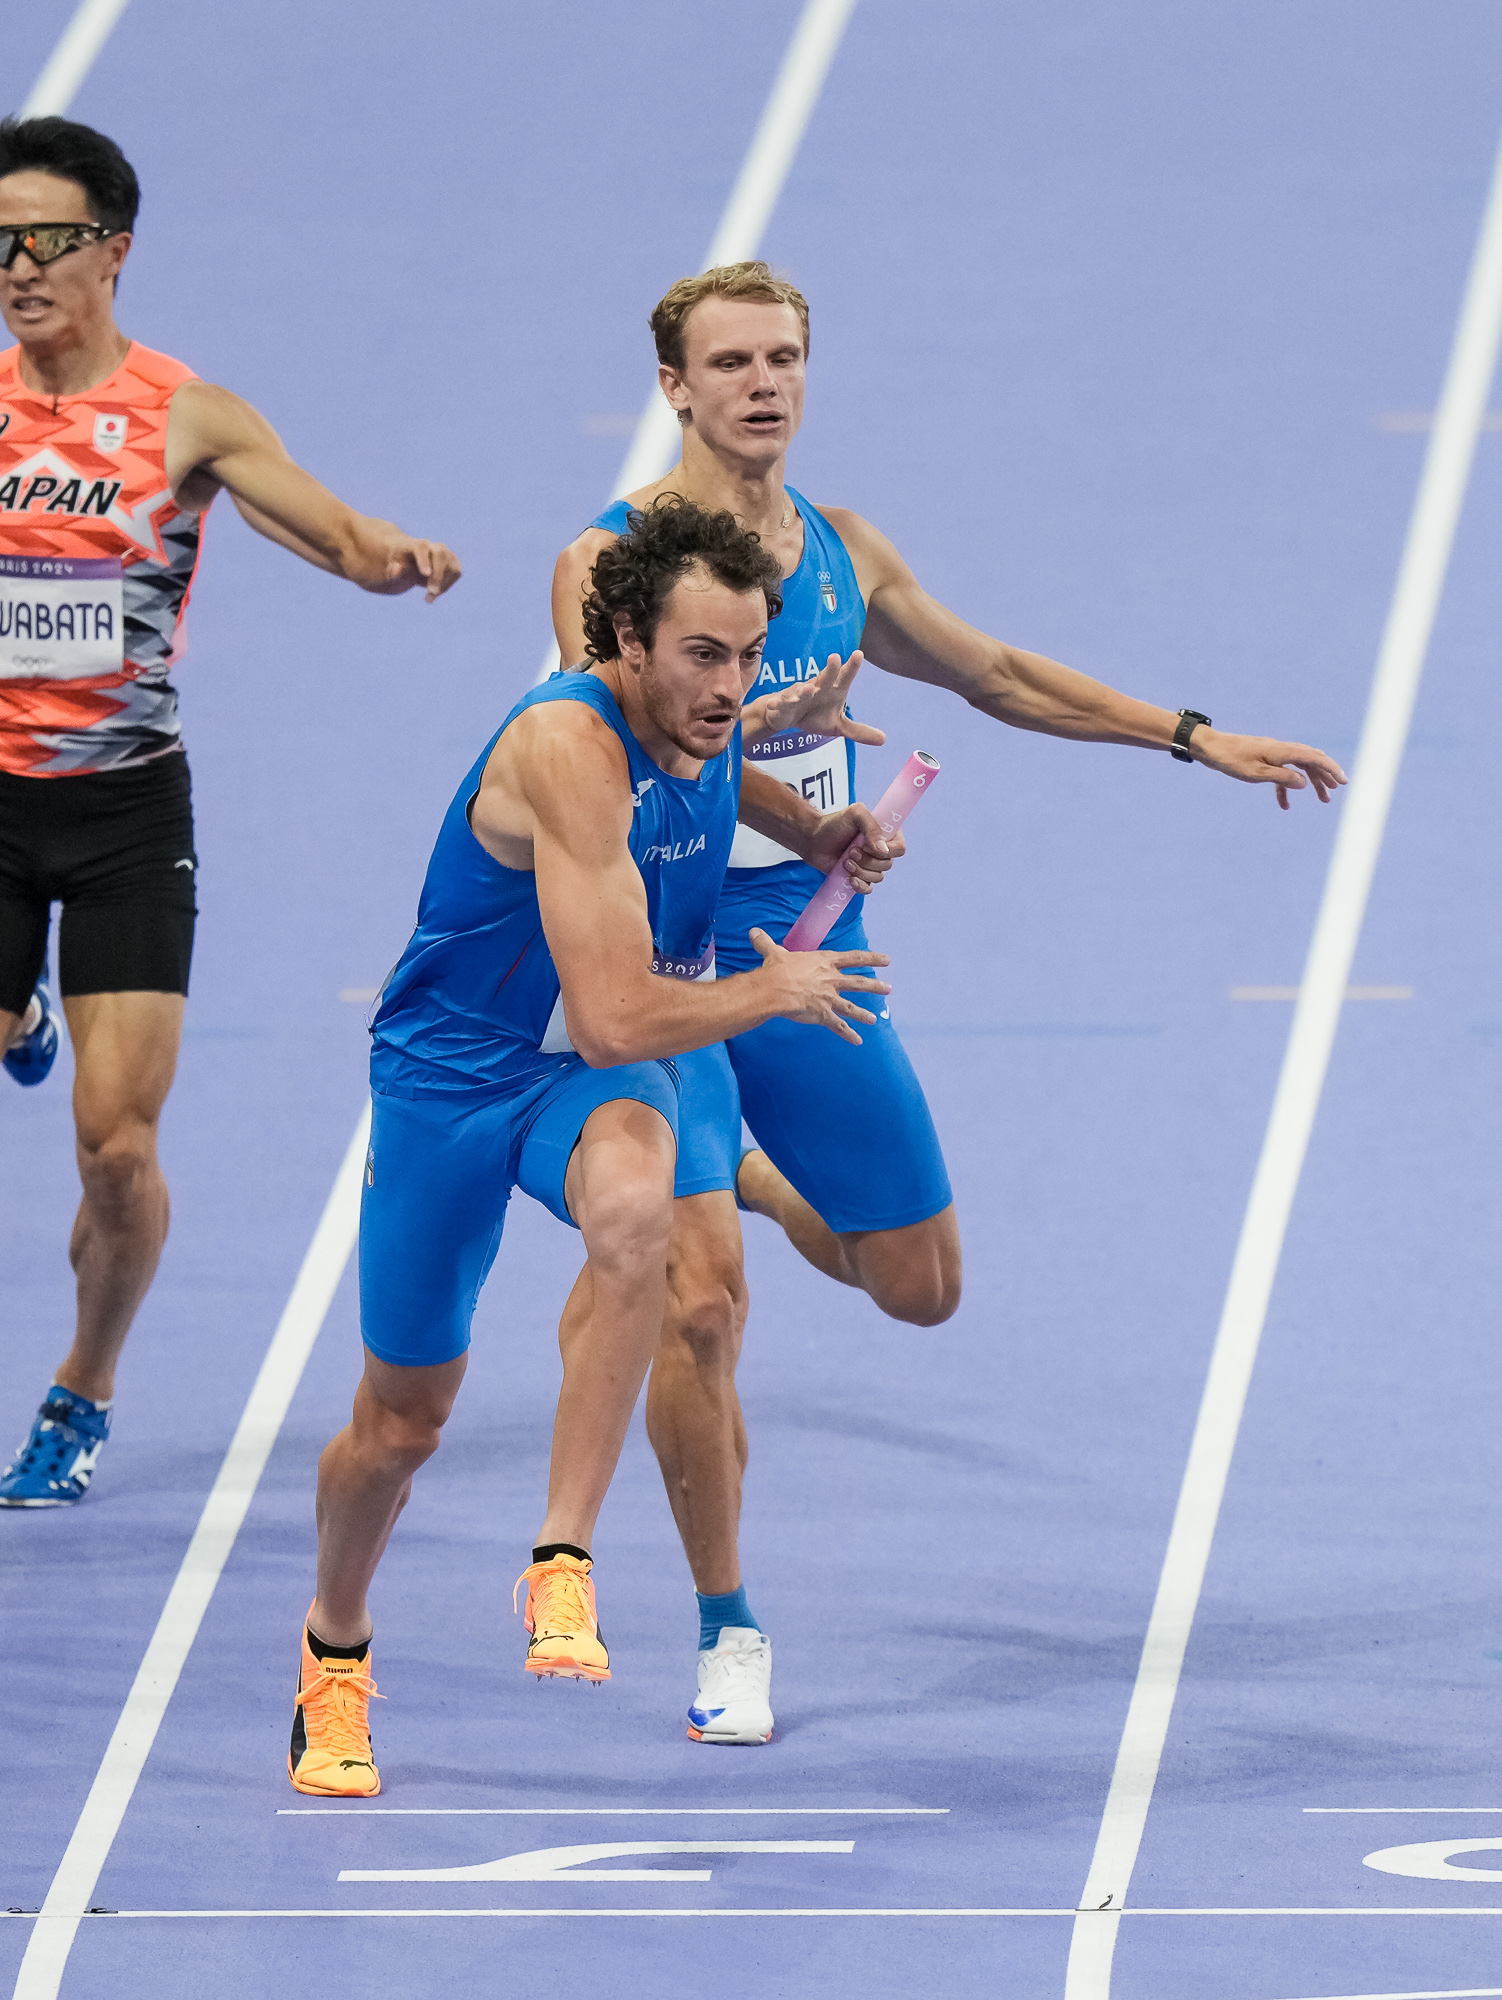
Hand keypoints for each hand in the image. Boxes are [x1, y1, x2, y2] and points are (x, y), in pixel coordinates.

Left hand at [363, 531, 462, 601]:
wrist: (400, 561)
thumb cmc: (390, 566)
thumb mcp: (386, 572)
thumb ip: (393, 571)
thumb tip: (398, 568)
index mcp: (410, 546)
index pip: (421, 546)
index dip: (424, 559)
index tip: (424, 575)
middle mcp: (428, 547)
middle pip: (441, 553)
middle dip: (438, 574)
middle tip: (429, 594)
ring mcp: (441, 554)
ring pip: (452, 563)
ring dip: (443, 583)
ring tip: (428, 597)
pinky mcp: (449, 562)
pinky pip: (455, 572)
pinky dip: (447, 584)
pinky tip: (434, 592)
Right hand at [742, 651, 887, 745]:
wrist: (786, 716)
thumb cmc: (815, 715)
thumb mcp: (838, 726)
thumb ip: (859, 731)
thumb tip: (884, 740)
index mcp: (832, 690)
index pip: (844, 677)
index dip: (851, 667)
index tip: (859, 654)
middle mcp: (817, 688)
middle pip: (824, 678)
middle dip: (830, 670)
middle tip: (835, 658)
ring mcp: (798, 696)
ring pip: (801, 691)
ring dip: (804, 690)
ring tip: (810, 688)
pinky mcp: (782, 705)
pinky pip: (780, 704)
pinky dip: (777, 704)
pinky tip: (774, 704)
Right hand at [749, 928, 890, 1044]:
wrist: (775, 989)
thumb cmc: (776, 969)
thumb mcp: (773, 952)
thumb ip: (766, 943)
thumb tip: (753, 932)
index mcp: (825, 962)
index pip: (854, 958)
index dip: (871, 958)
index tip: (887, 960)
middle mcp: (831, 979)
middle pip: (858, 983)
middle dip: (875, 986)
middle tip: (889, 989)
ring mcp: (829, 998)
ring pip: (851, 1006)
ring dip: (864, 1013)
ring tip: (875, 1019)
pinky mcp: (823, 1014)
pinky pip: (838, 1026)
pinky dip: (848, 1034)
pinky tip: (858, 1041)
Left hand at [802, 801, 904, 894]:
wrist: (813, 840)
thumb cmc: (834, 824)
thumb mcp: (855, 814)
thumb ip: (872, 826)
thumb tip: (883, 850)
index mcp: (885, 835)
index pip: (900, 848)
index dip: (887, 851)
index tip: (867, 844)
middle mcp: (881, 851)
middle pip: (887, 865)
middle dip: (867, 860)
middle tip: (850, 851)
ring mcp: (870, 866)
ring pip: (877, 877)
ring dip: (860, 870)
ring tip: (845, 861)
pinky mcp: (859, 877)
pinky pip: (868, 889)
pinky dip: (860, 886)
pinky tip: (849, 879)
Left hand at [1189, 726, 1347, 809]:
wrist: (1210, 748)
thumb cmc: (1230, 760)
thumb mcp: (1256, 773)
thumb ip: (1282, 777)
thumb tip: (1305, 782)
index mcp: (1282, 751)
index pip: (1314, 758)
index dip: (1331, 769)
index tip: (1343, 781)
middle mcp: (1281, 749)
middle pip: (1310, 761)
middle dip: (1325, 776)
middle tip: (1335, 792)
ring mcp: (1273, 753)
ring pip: (1299, 766)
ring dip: (1311, 782)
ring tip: (1322, 799)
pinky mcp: (1264, 759)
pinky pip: (1281, 772)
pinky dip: (1286, 787)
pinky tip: (1284, 804)